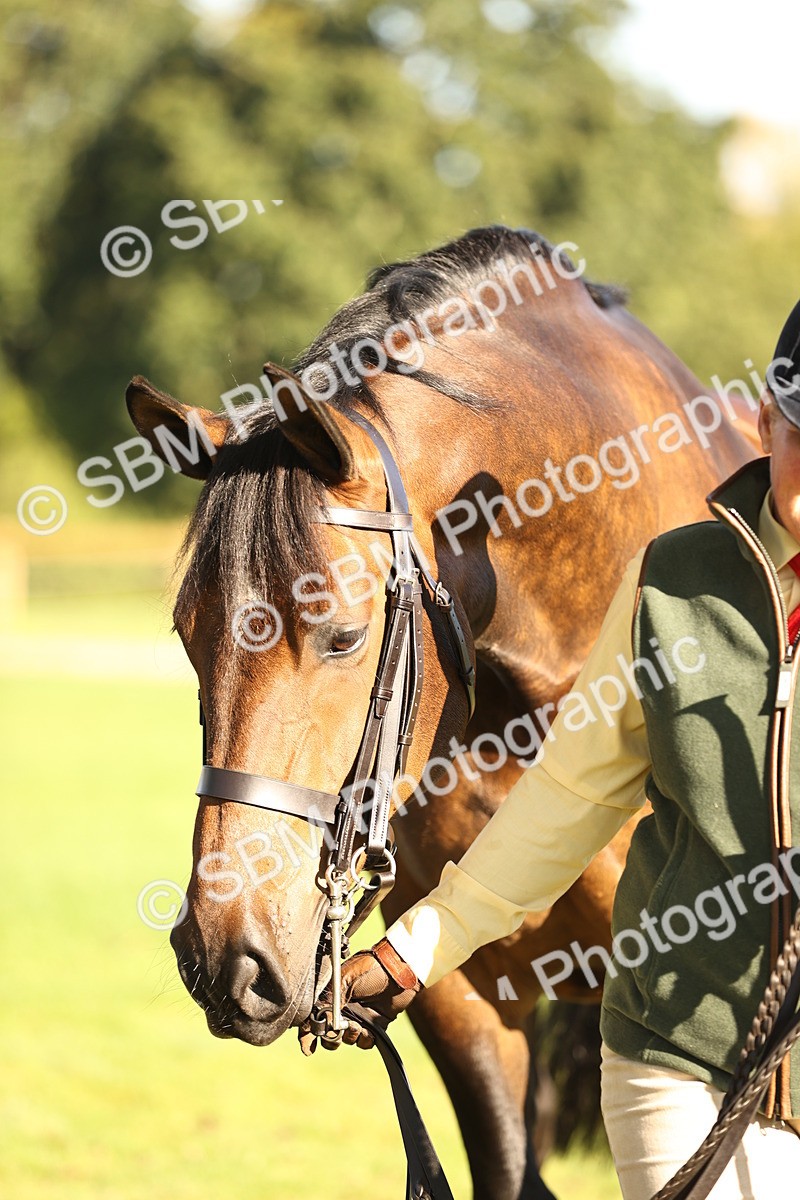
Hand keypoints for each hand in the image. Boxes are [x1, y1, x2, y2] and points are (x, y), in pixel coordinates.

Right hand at [299, 937, 421, 1054]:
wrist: (399, 970)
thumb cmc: (370, 968)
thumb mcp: (344, 981)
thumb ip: (329, 1002)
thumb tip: (321, 1025)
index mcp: (331, 995)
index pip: (313, 1017)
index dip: (308, 1034)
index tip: (309, 1048)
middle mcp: (342, 1008)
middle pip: (328, 1034)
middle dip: (332, 1038)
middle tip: (340, 1031)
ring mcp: (358, 1017)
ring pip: (346, 1039)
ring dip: (351, 1037)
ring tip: (358, 1027)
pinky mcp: (374, 1024)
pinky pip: (364, 1042)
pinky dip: (365, 1041)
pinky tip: (370, 1032)